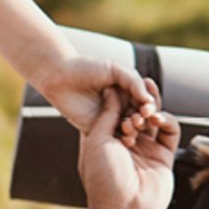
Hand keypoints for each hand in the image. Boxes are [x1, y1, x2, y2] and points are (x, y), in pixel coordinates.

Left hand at [36, 55, 156, 134]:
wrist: (59, 75)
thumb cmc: (87, 68)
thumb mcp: (114, 70)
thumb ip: (134, 82)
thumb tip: (149, 100)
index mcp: (129, 92)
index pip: (145, 102)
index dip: (149, 107)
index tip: (147, 109)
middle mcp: (122, 106)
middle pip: (139, 117)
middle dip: (142, 119)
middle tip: (140, 120)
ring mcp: (111, 119)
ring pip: (128, 128)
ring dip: (133, 130)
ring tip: (131, 128)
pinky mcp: (99, 130)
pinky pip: (113, 137)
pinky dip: (121, 139)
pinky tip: (126, 140)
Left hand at [78, 86, 179, 208]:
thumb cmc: (104, 179)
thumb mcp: (96, 141)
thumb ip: (107, 114)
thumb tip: (113, 90)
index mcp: (103, 140)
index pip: (113, 110)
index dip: (117, 95)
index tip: (119, 81)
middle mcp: (125, 144)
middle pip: (134, 112)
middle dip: (136, 98)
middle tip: (141, 83)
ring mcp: (145, 150)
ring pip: (152, 120)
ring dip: (151, 107)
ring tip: (148, 101)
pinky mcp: (164, 157)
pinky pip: (169, 132)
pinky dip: (166, 120)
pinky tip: (157, 117)